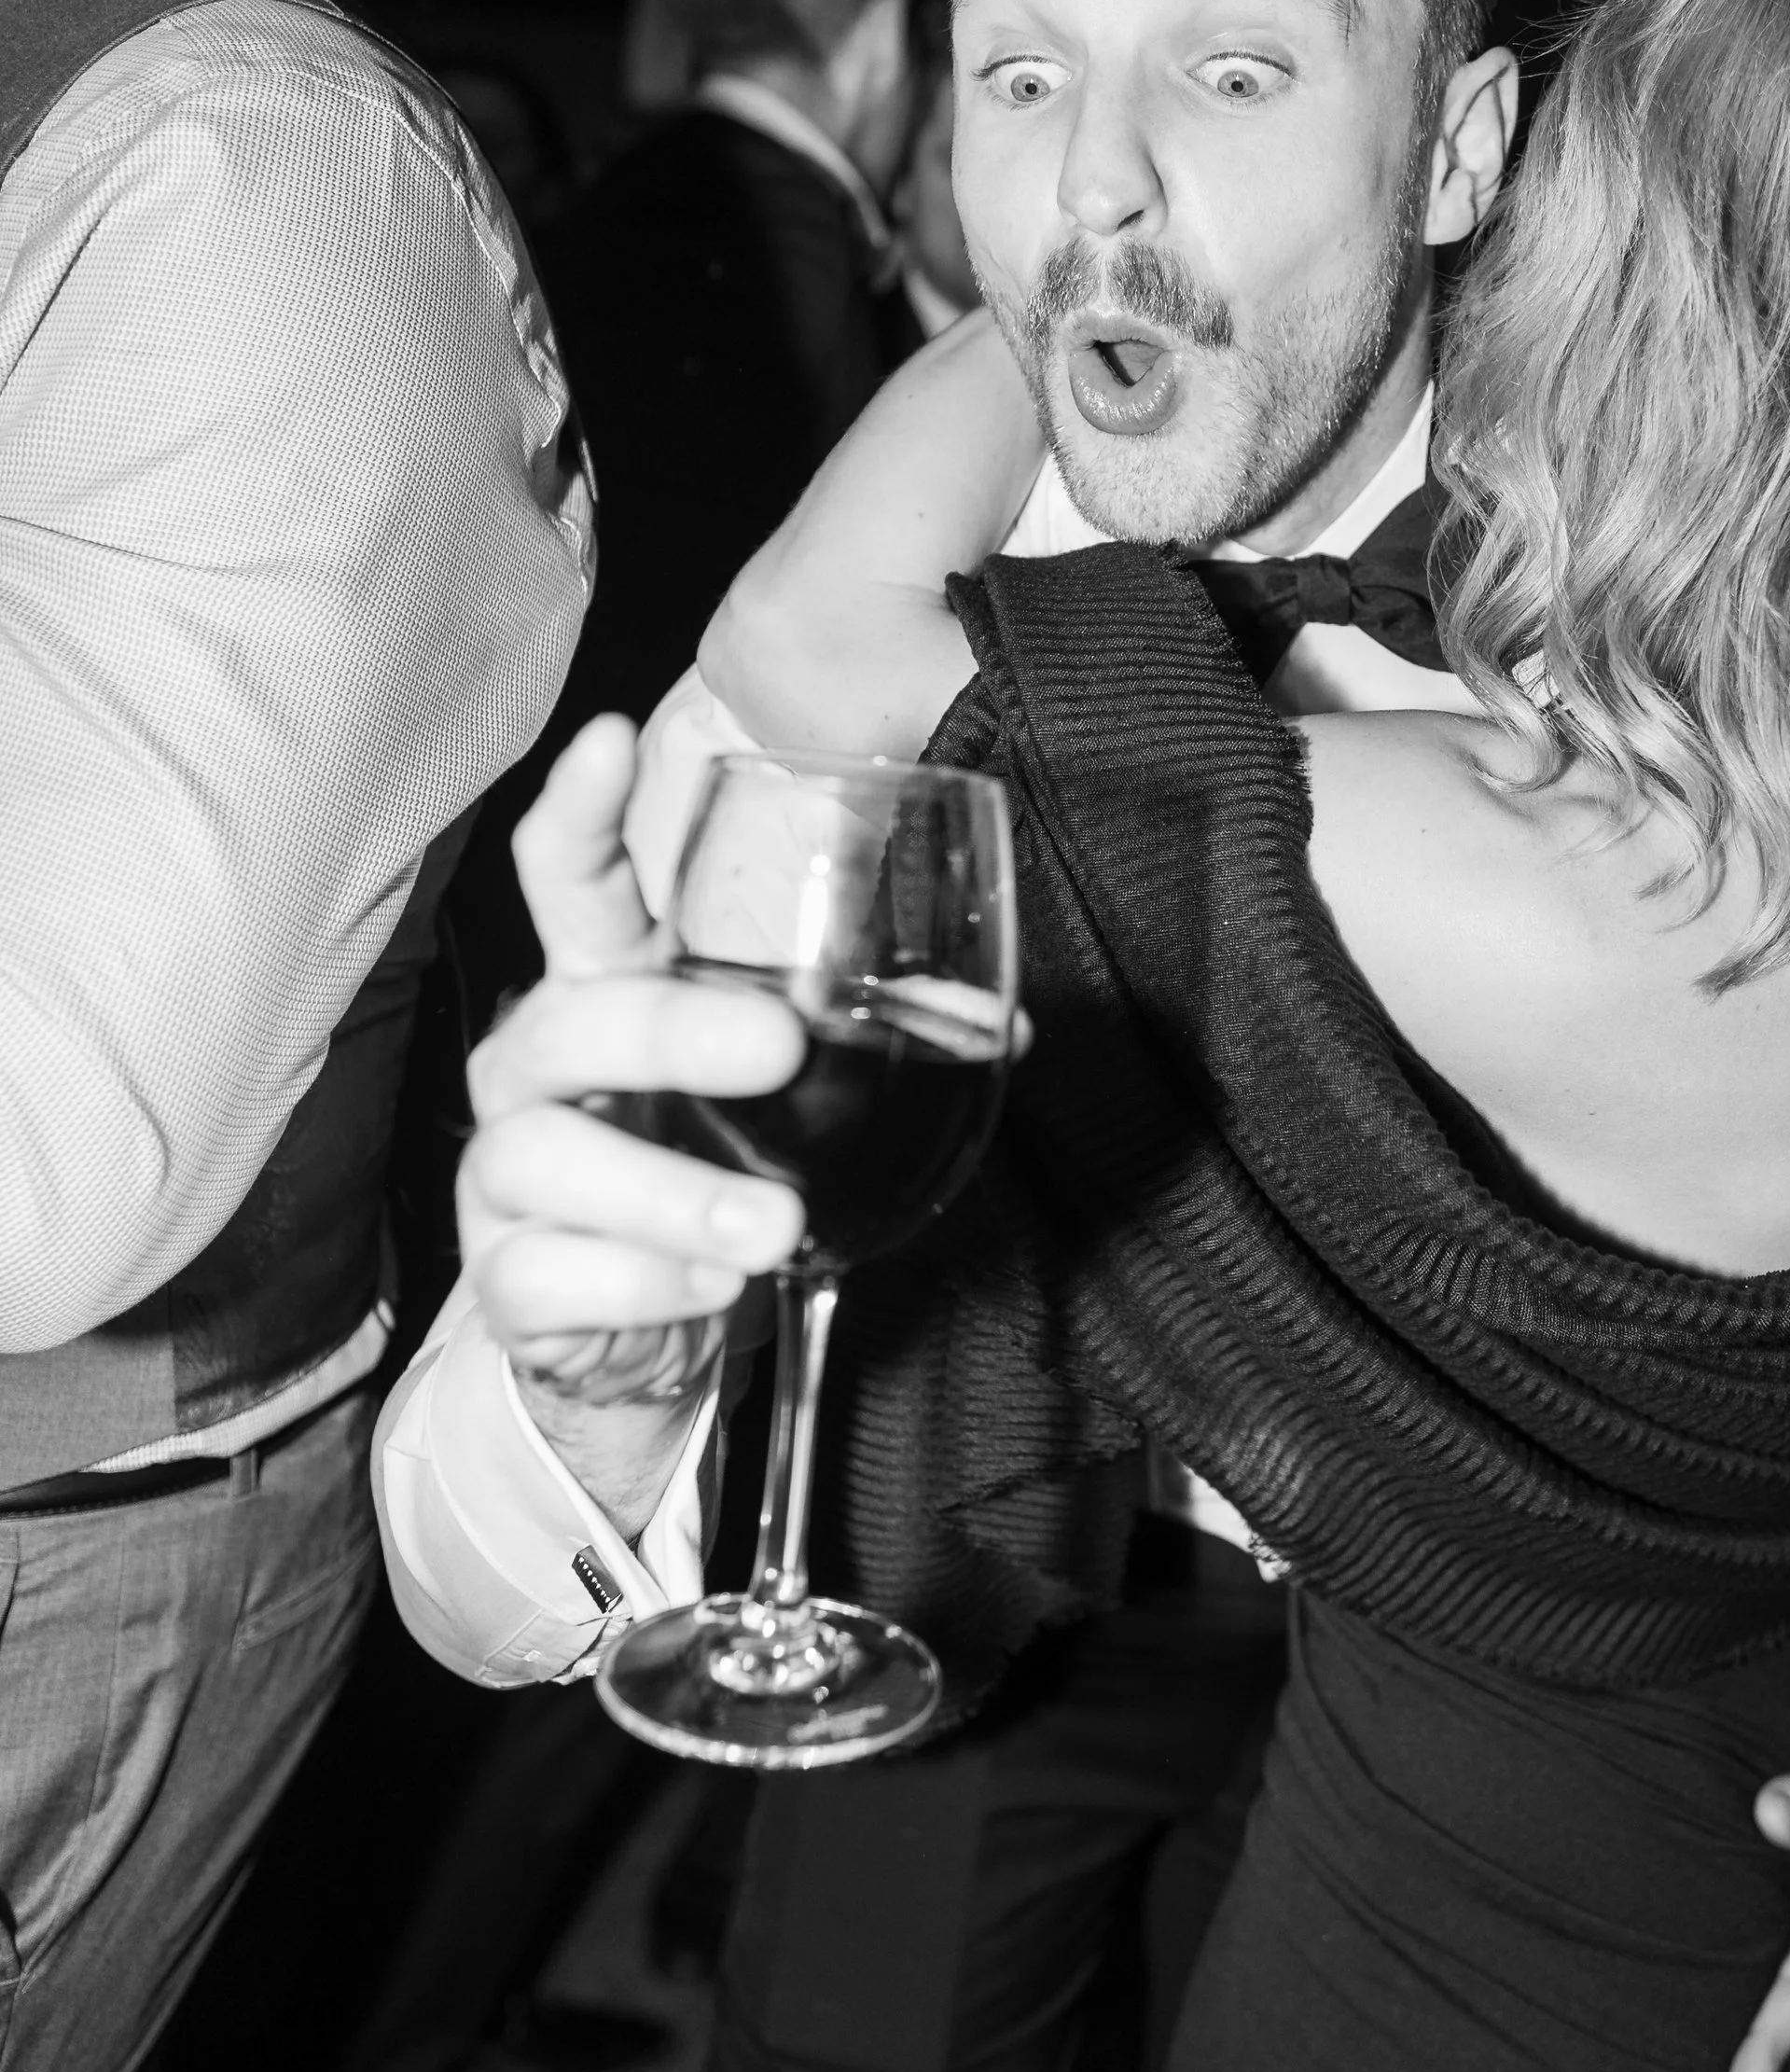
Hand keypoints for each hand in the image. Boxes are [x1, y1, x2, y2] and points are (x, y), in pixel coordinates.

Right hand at [457, 717, 806, 1520]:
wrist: (646, 1331)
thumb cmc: (719, 1163)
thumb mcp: (788, 1093)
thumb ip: (876, 1037)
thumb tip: (1000, 1027)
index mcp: (607, 991)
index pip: (566, 882)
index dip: (577, 813)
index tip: (608, 740)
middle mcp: (537, 1068)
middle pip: (571, 1021)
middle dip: (672, 1030)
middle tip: (779, 1050)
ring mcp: (508, 1174)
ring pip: (546, 1157)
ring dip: (671, 1190)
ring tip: (775, 1225)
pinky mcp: (510, 1277)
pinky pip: (545, 1274)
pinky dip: (639, 1284)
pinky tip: (712, 1288)